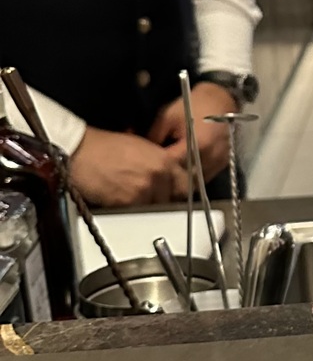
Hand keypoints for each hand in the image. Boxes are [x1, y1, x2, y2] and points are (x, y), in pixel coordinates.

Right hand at [70, 128, 188, 206]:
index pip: (186, 184)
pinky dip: (130, 211)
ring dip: (146, 207)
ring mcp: (144, 190)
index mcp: (165, 160)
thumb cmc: (105, 147)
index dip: (179, 190)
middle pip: (172, 199)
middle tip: (150, 197)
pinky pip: (136, 214)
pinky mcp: (127, 202)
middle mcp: (158, 175)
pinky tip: (120, 200)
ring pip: (154, 208)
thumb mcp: (143, 148)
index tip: (175, 194)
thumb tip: (170, 177)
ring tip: (131, 197)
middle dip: (163, 200)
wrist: (79, 150)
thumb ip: (160, 164)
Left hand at [149, 83, 236, 183]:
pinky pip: (205, 178)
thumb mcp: (166, 117)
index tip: (144, 173)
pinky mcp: (223, 163)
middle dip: (169, 181)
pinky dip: (193, 178)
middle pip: (185, 180)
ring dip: (182, 183)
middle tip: (154, 181)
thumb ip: (153, 138)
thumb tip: (139, 156)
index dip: (157, 171)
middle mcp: (210, 156)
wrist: (219, 99)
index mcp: (196, 144)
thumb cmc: (191, 105)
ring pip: (196, 183)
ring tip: (167, 181)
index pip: (172, 167)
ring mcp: (219, 161)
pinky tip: (182, 174)